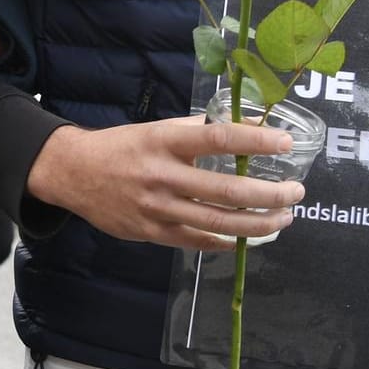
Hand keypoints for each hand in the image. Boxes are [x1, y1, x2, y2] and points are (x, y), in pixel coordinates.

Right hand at [26, 118, 303, 251]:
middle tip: (296, 192)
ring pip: (219, 222)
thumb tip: (246, 127)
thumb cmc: (120, 147)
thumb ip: (196, 131)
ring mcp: (157, 208)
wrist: (71, 173)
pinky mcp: (150, 232)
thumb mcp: (155, 129)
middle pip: (228, 191)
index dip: (256, 141)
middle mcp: (162, 175)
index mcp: (164, 142)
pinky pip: (197, 240)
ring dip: (260, 222)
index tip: (286, 142)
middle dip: (271, 194)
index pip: (218, 139)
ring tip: (284, 218)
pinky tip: (244, 237)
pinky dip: (225, 240)